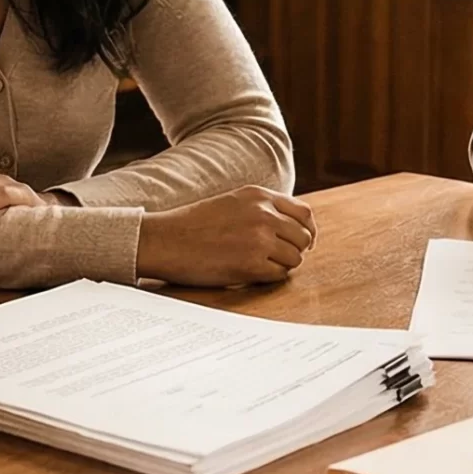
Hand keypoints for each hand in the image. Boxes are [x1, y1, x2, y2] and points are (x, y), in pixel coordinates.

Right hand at [135, 186, 317, 285]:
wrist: (166, 240)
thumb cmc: (194, 225)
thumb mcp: (232, 202)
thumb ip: (262, 209)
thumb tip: (293, 227)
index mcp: (259, 196)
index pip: (304, 213)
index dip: (306, 230)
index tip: (302, 242)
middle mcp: (263, 214)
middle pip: (303, 237)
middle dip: (295, 250)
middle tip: (279, 259)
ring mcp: (259, 239)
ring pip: (295, 258)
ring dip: (282, 265)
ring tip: (260, 266)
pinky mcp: (251, 264)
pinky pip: (279, 275)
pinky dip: (270, 277)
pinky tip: (251, 274)